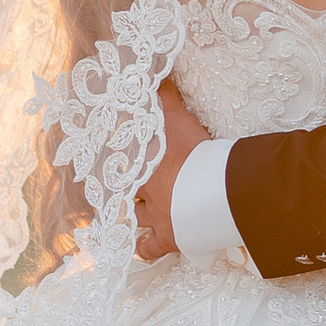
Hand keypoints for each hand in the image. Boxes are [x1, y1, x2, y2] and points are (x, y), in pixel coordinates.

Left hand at [133, 82, 207, 260]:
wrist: (210, 189)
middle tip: (130, 185)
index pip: (122, 161)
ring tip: (136, 212)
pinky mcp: (167, 238)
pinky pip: (149, 248)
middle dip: (129, 187)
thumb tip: (158, 76)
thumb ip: (166, 97)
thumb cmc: (193, 152)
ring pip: (135, 217)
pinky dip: (145, 249)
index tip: (114, 157)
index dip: (120, 160)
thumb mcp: (177, 118)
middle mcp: (142, 191)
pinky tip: (141, 248)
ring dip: (135, 214)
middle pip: (127, 189)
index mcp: (142, 164)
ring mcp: (153, 216)